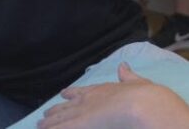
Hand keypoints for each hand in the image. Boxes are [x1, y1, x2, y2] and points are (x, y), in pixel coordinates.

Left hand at [39, 63, 188, 128]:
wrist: (144, 105)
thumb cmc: (148, 97)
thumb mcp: (140, 83)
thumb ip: (128, 77)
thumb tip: (123, 66)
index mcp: (105, 89)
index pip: (84, 92)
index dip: (73, 93)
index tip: (64, 93)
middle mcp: (91, 99)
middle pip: (69, 106)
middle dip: (57, 110)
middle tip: (46, 114)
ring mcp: (83, 112)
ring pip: (60, 118)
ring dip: (50, 122)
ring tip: (40, 125)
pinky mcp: (79, 125)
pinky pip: (61, 128)